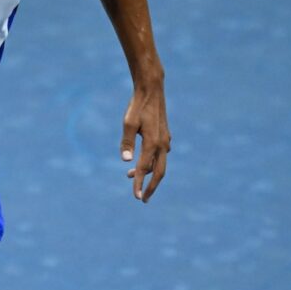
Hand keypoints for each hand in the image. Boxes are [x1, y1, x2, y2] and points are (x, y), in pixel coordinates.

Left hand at [121, 86, 169, 202]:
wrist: (152, 90)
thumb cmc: (138, 106)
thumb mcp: (128, 122)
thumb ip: (126, 141)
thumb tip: (125, 161)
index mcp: (153, 142)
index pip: (144, 168)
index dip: (139, 184)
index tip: (135, 197)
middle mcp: (162, 144)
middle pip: (159, 172)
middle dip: (150, 187)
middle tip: (142, 199)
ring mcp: (165, 140)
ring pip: (159, 164)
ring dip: (147, 173)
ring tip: (129, 176)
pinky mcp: (164, 137)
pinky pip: (160, 155)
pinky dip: (151, 163)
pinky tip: (143, 162)